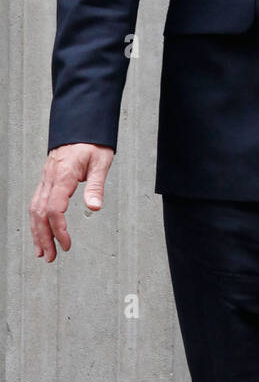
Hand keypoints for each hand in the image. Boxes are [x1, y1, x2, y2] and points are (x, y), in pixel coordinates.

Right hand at [29, 144, 114, 261]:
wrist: (82, 125)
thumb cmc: (92, 142)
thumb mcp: (101, 161)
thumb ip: (97, 185)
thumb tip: (94, 207)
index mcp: (63, 175)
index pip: (54, 209)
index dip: (58, 229)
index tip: (66, 243)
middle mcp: (50, 178)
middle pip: (40, 213)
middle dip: (44, 237)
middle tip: (50, 257)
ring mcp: (46, 179)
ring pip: (34, 210)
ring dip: (37, 232)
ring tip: (43, 252)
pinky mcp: (46, 179)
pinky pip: (37, 203)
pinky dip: (37, 220)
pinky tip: (40, 231)